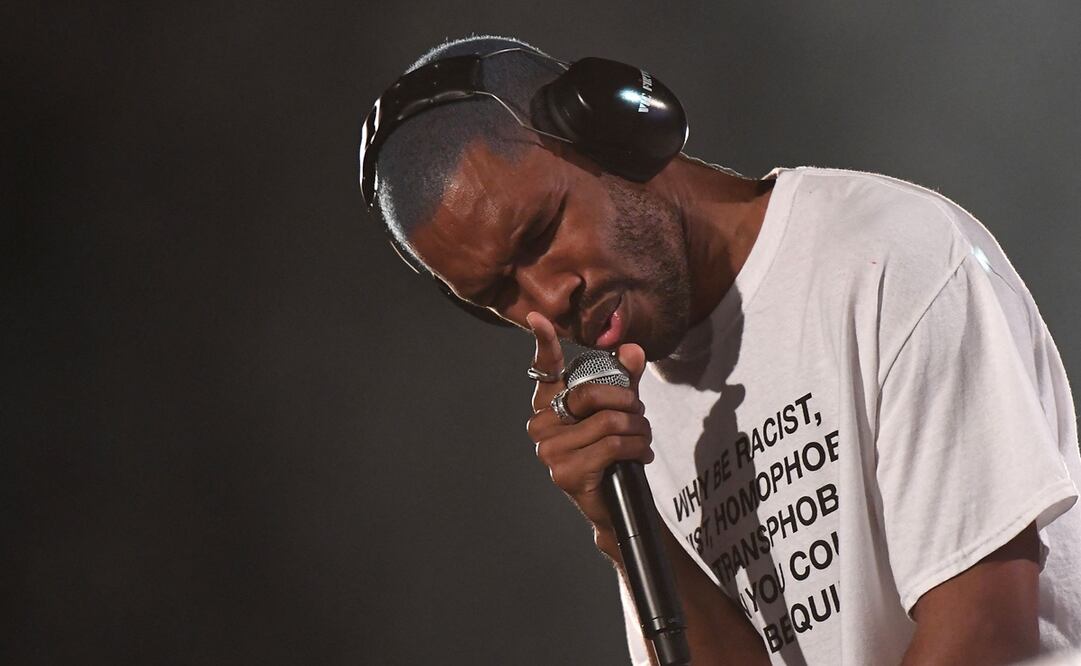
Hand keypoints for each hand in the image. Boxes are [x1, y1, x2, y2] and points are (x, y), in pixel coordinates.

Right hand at [524, 311, 652, 556]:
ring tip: (642, 439)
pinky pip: (612, 445)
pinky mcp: (566, 471)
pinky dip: (636, 447)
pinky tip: (640, 455)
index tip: (537, 317)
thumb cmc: (613, 454)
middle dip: (628, 402)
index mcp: (549, 405)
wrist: (615, 507)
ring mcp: (550, 450)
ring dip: (638, 429)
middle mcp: (541, 425)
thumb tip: (633, 350)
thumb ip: (624, 381)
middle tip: (640, 414)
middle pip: (592, 395)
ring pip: (609, 422)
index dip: (543, 342)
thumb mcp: (620, 412)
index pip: (545, 370)